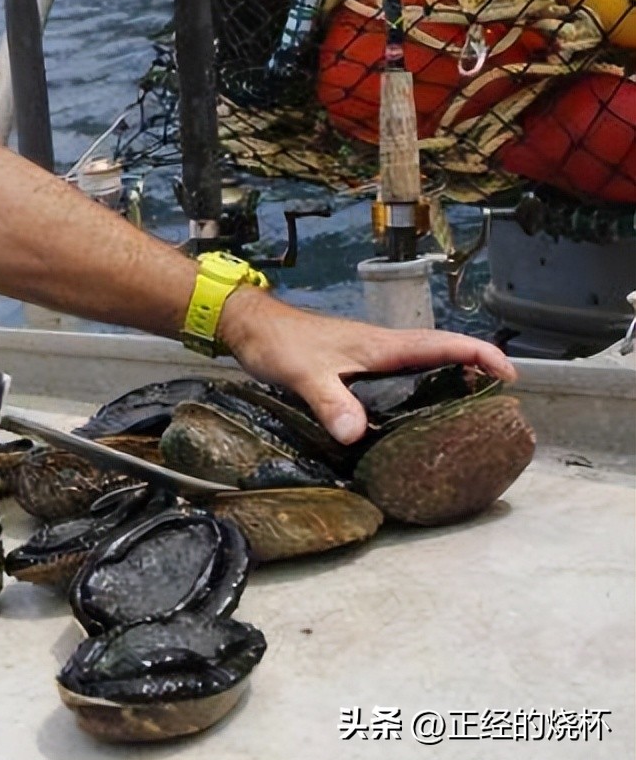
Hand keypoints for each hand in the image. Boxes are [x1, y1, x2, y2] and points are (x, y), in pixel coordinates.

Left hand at [217, 286, 517, 443]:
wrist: (250, 325)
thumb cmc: (279, 343)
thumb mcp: (304, 374)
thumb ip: (331, 402)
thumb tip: (355, 435)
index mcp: (382, 345)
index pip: (445, 344)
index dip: (481, 356)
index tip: (510, 377)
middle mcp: (383, 347)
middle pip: (442, 354)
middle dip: (475, 372)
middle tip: (498, 406)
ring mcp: (369, 355)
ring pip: (422, 365)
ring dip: (449, 380)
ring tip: (468, 414)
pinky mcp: (354, 364)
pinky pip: (399, 375)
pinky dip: (418, 388)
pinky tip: (413, 415)